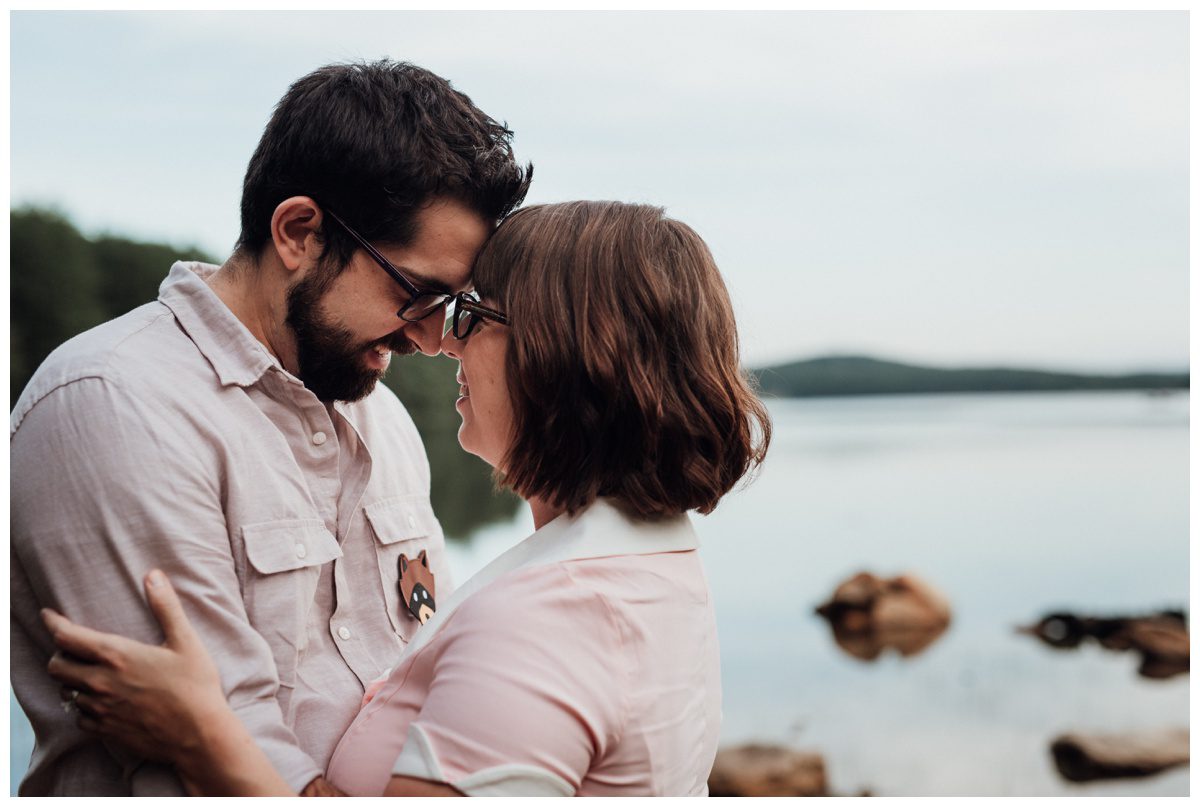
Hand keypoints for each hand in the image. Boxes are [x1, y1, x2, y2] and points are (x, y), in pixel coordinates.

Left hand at [42, 569, 229, 766]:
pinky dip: (83, 706)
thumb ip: (166, 607)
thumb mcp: (186, 641)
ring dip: (72, 681)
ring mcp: (100, 709)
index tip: (49, 615)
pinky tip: (101, 701)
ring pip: (66, 692)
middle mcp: (100, 683)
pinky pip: (79, 717)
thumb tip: (154, 575)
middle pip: (56, 666)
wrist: (198, 735)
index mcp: (117, 656)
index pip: (67, 636)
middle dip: (60, 654)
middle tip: (74, 649)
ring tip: (89, 674)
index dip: (53, 622)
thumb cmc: (195, 686)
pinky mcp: (104, 731)